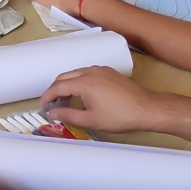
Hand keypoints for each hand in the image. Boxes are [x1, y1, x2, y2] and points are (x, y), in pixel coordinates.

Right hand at [39, 66, 165, 134]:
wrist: (147, 108)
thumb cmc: (119, 116)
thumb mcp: (91, 120)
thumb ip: (69, 115)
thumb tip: (53, 113)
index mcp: (84, 82)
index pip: (58, 86)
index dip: (47, 96)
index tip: (43, 106)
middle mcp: (90, 71)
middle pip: (65, 77)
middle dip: (55, 90)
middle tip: (52, 105)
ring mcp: (101, 70)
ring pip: (76, 74)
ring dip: (67, 86)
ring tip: (67, 102)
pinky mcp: (109, 72)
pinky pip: (87, 73)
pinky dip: (79, 82)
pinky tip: (83, 96)